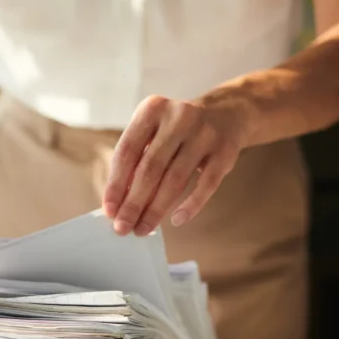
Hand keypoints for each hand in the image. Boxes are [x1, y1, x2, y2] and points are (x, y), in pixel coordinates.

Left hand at [102, 93, 249, 235]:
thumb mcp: (155, 131)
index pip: (127, 151)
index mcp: (153, 109)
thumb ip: (137, 159)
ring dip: (156, 209)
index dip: (116, 184)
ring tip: (143, 228)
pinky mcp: (225, 151)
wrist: (228, 113)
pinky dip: (191, 205)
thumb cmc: (179, 130)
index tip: (109, 211)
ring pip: (175, 180)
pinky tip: (177, 221)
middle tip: (123, 227)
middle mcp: (179, 117)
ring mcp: (204, 134)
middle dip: (133, 203)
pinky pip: (206, 184)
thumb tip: (119, 203)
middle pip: (150, 169)